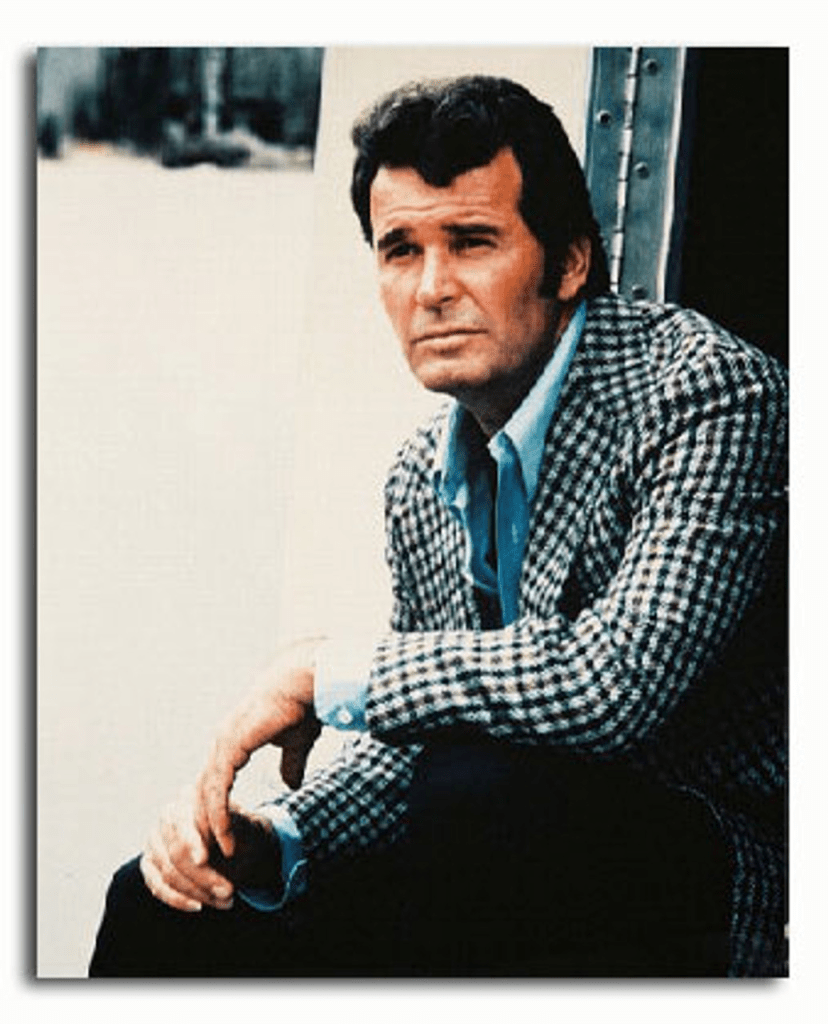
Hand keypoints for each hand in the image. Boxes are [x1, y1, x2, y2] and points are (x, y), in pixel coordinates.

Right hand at [140, 784, 233, 911]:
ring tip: (225, 901)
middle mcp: (168, 814)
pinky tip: (198, 906)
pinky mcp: (150, 862)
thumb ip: (229, 831)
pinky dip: (177, 899)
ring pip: (168, 872)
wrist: (239, 845)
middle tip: (229, 892)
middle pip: (175, 851)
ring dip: (197, 892)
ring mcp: (155, 839)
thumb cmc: (243, 833)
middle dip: (202, 876)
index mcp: (190, 796)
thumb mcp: (246, 827)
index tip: (203, 859)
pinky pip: (157, 885)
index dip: (192, 841)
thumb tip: (215, 847)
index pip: (184, 822)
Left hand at [194, 662, 320, 857]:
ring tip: (212, 857)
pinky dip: (218, 815)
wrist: (307, 683)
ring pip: (206, 795)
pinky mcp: (231, 746)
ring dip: (207, 828)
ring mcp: (224, 743)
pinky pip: (217, 789)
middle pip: (202, 793)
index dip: (215, 812)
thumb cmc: (302, 706)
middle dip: (203, 827)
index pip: (215, 784)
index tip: (220, 840)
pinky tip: (223, 836)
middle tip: (205, 859)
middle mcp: (223, 743)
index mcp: (233, 742)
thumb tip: (291, 784)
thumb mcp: (296, 744)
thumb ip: (290, 763)